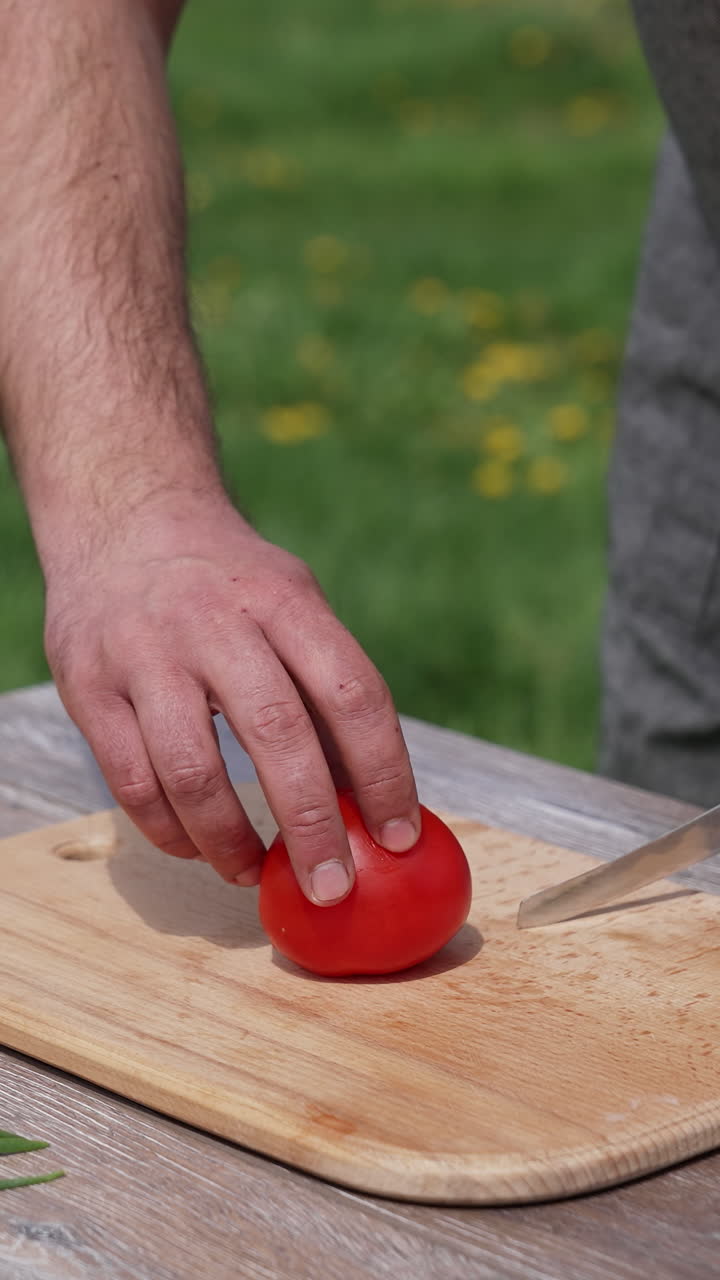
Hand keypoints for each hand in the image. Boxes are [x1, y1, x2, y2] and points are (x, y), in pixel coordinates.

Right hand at [43, 493, 420, 902]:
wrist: (125, 524)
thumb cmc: (231, 586)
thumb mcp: (290, 606)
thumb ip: (325, 693)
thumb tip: (372, 800)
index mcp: (283, 599)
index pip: (351, 694)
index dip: (385, 773)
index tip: (400, 838)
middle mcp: (214, 621)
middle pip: (276, 735)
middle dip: (311, 827)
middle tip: (332, 888)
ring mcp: (144, 653)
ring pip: (191, 771)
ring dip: (229, 841)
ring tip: (252, 874)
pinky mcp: (87, 686)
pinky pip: (130, 781)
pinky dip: (169, 830)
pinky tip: (197, 847)